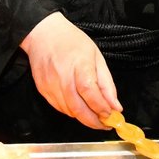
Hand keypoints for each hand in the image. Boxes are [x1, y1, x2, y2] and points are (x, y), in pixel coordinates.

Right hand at [20, 13, 119, 129]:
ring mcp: (50, 84)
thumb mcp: (96, 56)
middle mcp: (62, 76)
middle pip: (78, 108)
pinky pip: (59, 108)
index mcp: (79, 64)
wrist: (43, 34)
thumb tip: (115, 106)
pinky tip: (79, 107)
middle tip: (105, 124)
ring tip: (94, 115)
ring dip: (83, 118)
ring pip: (69, 111)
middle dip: (94, 121)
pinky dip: (71, 112)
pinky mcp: (42, 90)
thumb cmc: (71, 41)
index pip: (90, 92)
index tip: (111, 115)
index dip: (101, 107)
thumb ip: (106, 83)